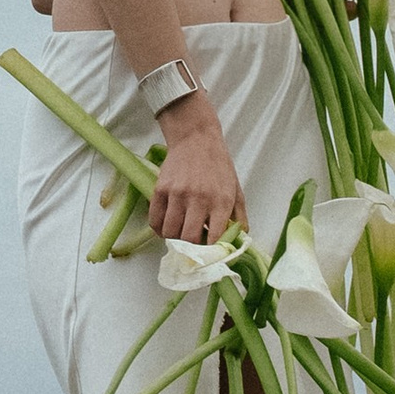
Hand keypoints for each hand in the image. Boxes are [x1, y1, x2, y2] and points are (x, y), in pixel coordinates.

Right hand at [147, 90, 244, 246]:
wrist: (196, 139)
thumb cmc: (218, 166)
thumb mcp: (236, 190)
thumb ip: (240, 217)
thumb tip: (239, 241)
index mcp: (221, 201)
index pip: (215, 238)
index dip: (211, 252)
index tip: (209, 254)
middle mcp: (199, 199)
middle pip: (189, 239)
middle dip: (191, 249)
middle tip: (193, 246)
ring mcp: (177, 194)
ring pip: (170, 233)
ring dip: (174, 239)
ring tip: (180, 234)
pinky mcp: (160, 190)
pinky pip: (155, 221)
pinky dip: (159, 230)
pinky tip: (167, 227)